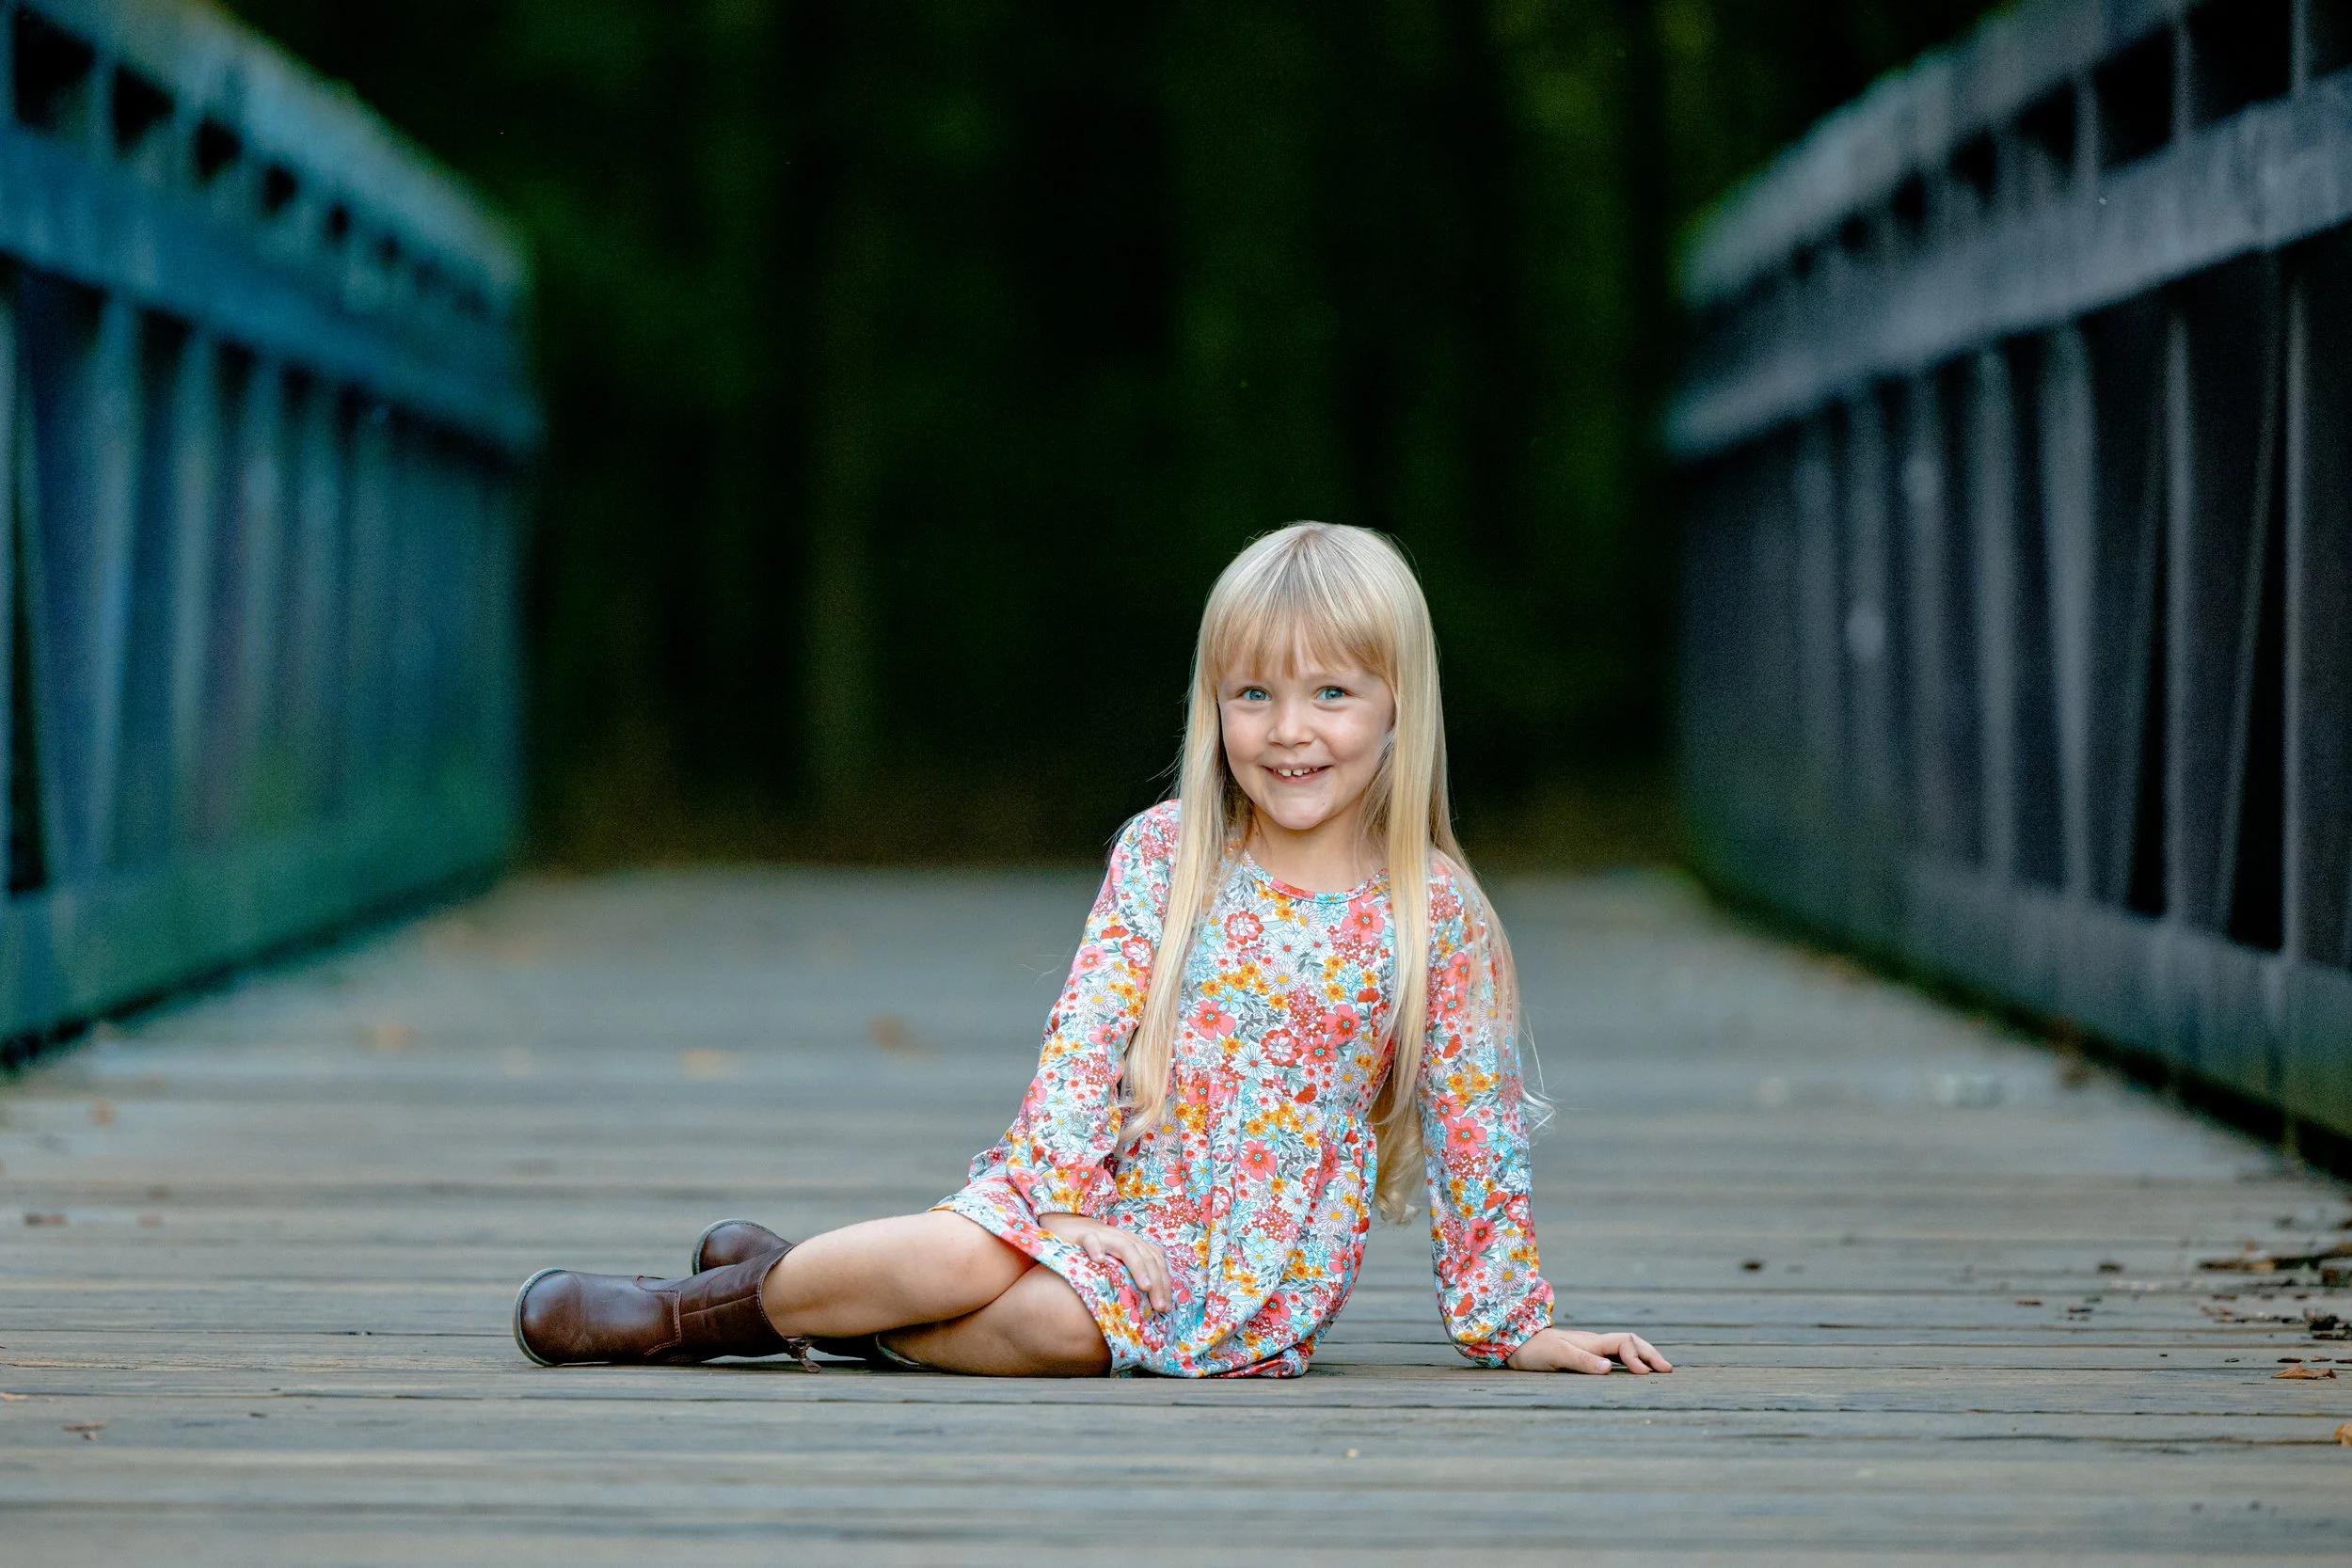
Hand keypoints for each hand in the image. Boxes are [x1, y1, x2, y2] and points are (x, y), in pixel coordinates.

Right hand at [1039, 1213, 1173, 1312]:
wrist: (1069, 1225)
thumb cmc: (1097, 1248)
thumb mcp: (1119, 1259)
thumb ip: (1134, 1271)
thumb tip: (1148, 1300)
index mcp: (1136, 1244)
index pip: (1157, 1262)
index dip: (1165, 1283)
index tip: (1166, 1308)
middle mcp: (1124, 1238)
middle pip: (1147, 1257)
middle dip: (1157, 1282)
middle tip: (1160, 1306)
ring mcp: (1105, 1235)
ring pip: (1127, 1248)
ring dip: (1138, 1267)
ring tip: (1145, 1286)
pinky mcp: (1084, 1234)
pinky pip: (1092, 1240)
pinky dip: (1096, 1248)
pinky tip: (1099, 1261)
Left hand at [1505, 1327, 1672, 1373]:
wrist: (1515, 1343)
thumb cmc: (1534, 1351)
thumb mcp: (1557, 1356)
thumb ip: (1582, 1361)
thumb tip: (1609, 1369)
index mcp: (1592, 1342)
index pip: (1624, 1343)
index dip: (1638, 1357)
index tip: (1645, 1375)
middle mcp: (1595, 1343)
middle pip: (1631, 1342)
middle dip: (1651, 1354)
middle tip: (1669, 1370)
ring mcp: (1591, 1348)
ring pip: (1625, 1347)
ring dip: (1644, 1355)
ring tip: (1660, 1369)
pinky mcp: (1585, 1355)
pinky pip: (1615, 1355)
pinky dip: (1631, 1360)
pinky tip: (1634, 1370)